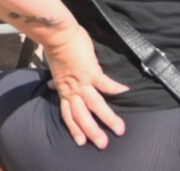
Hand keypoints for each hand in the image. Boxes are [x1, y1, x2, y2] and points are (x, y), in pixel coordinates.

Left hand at [36, 28, 127, 147]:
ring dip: (107, 118)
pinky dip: (116, 89)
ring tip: (120, 129)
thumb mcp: (55, 69)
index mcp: (64, 89)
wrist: (56, 34)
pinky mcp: (90, 71)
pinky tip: (127, 93)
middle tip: (103, 145)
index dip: (74, 128)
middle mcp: (72, 89)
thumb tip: (51, 85)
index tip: (81, 142)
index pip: (68, 114)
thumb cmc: (56, 48)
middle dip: (92, 131)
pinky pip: (105, 84)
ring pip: (95, 105)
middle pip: (81, 115)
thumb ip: (58, 80)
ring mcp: (82, 82)